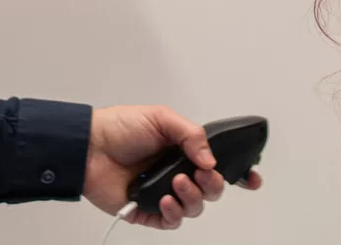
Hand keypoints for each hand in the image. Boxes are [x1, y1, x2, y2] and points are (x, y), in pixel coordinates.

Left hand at [84, 105, 260, 229]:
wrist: (88, 147)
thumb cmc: (120, 127)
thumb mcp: (161, 118)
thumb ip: (191, 135)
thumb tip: (211, 161)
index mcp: (183, 151)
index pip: (217, 165)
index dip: (238, 175)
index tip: (252, 179)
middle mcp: (176, 174)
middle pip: (211, 189)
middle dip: (214, 184)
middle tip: (201, 174)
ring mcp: (162, 194)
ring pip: (194, 207)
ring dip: (192, 197)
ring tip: (177, 184)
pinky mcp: (146, 212)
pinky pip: (171, 222)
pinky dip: (173, 213)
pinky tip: (165, 201)